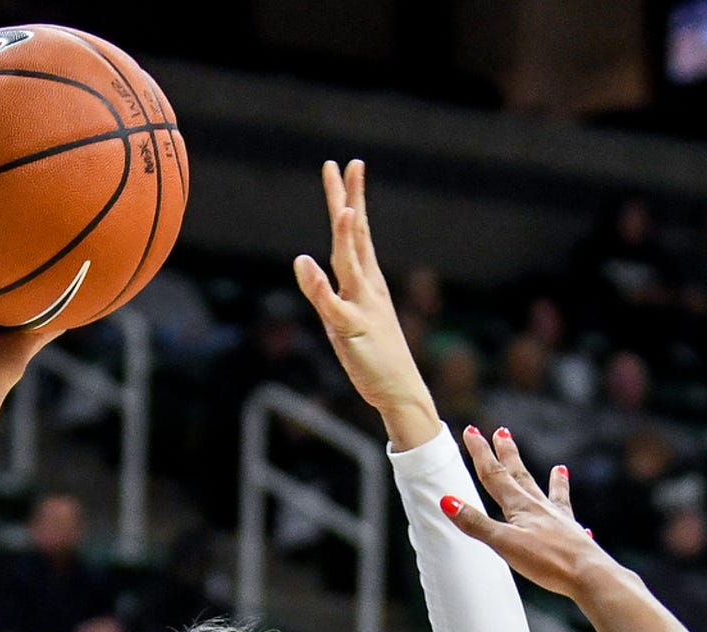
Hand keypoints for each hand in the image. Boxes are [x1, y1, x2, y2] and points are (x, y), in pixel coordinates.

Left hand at [291, 160, 440, 449]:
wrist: (400, 390)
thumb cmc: (374, 355)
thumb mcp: (343, 318)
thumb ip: (325, 292)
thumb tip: (307, 267)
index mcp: (367, 280)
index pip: (358, 231)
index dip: (351, 197)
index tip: (348, 166)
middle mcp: (366, 287)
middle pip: (355, 236)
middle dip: (349, 200)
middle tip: (346, 165)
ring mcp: (361, 307)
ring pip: (350, 265)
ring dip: (346, 236)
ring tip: (342, 208)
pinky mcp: (352, 331)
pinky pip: (333, 306)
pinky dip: (319, 285)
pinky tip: (306, 264)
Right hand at [437, 425, 611, 601]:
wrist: (588, 574)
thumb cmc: (547, 561)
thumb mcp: (505, 544)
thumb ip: (477, 524)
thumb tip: (448, 501)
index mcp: (520, 507)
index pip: (494, 475)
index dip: (480, 453)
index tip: (472, 432)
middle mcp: (539, 507)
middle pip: (519, 475)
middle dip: (507, 454)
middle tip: (502, 432)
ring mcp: (558, 519)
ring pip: (546, 492)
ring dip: (547, 477)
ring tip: (559, 466)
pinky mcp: (571, 534)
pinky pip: (567, 513)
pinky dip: (569, 506)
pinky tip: (580, 516)